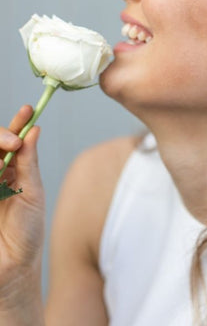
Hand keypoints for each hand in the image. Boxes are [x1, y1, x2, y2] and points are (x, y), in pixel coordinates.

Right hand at [0, 105, 44, 285]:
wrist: (13, 266)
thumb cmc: (28, 230)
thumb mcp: (32, 192)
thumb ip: (29, 162)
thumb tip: (34, 130)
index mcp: (13, 171)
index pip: (10, 141)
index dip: (17, 123)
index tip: (28, 110)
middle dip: (1, 136)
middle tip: (13, 141)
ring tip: (7, 151)